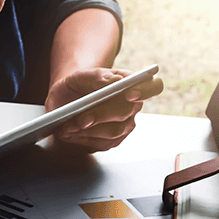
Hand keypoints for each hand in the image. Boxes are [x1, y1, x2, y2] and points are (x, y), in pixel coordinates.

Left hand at [45, 68, 163, 151]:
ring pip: (114, 131)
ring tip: (69, 126)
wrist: (65, 102)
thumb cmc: (75, 87)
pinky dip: (84, 139)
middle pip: (126, 111)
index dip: (145, 90)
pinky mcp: (113, 140)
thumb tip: (111, 80)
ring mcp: (125, 125)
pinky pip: (103, 143)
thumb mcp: (78, 76)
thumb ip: (95, 75)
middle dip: (102, 115)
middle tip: (82, 118)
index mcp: (130, 83)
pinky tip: (71, 133)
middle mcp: (132, 106)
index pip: (153, 86)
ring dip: (90, 130)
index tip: (129, 93)